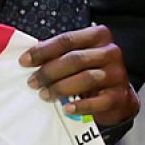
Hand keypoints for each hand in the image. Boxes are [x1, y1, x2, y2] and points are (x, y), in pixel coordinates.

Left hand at [20, 25, 138, 126]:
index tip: (24, 61)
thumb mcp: (79, 57)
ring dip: (60, 88)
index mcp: (99, 35)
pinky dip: (80, 106)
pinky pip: (98, 101)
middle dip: (49, 71)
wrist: (118, 96)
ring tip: (44, 95)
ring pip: (85, 78)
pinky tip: (67, 108)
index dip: (43, 50)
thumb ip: (60, 54)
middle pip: (74, 59)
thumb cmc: (92, 72)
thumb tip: (29, 60)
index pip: (67, 40)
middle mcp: (110, 51)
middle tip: (32, 82)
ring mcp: (117, 74)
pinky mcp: (119, 96)